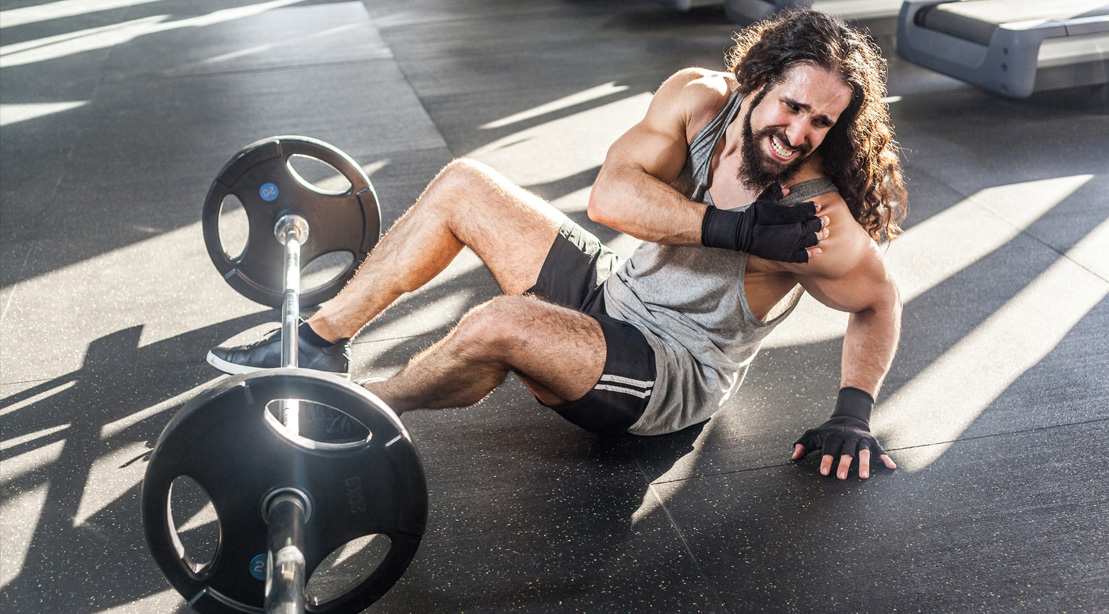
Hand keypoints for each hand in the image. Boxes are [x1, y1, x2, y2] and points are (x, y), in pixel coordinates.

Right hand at [701, 183, 828, 262]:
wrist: (744, 233)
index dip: (814, 207)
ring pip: (813, 239)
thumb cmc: (754, 214)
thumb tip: (787, 190)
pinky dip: (812, 253)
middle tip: (826, 220)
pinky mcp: (788, 255)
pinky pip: (804, 256)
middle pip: (815, 225)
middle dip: (821, 222)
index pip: (810, 210)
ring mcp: (794, 243)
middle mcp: (797, 229)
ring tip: (825, 233)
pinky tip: (818, 251)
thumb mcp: (765, 198)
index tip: (817, 206)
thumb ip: (778, 192)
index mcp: (793, 214)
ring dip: (820, 236)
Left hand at [791, 387, 895, 479]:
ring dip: (864, 463)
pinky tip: (891, 466)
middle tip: (841, 477)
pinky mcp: (872, 442)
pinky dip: (885, 458)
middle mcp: (849, 437)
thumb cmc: (828, 432)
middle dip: (844, 463)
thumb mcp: (814, 434)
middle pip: (847, 450)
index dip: (826, 460)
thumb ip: (803, 444)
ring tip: (864, 477)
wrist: (848, 417)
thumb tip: (794, 456)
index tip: (824, 472)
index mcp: (833, 435)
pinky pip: (880, 450)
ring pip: (864, 451)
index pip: (829, 448)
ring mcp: (862, 439)